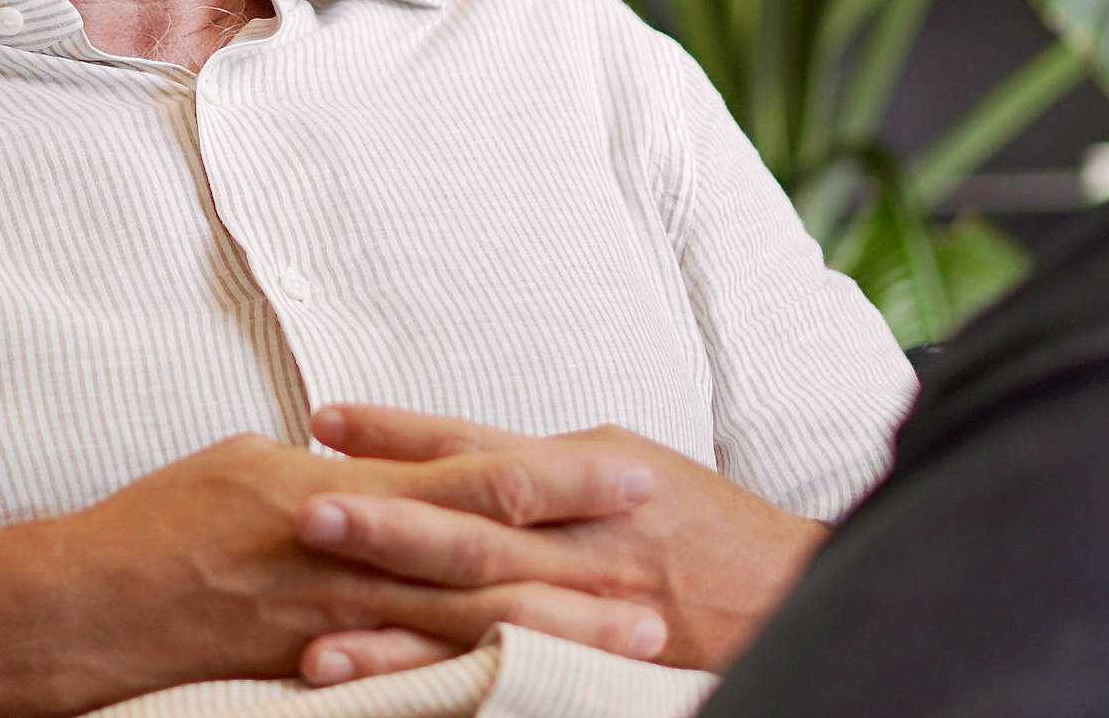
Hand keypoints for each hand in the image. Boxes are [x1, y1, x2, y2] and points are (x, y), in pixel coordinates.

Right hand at [0, 431, 669, 717]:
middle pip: (476, 557)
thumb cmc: (152, 530)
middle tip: (667, 580)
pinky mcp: (298, 678)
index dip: (551, 474)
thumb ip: (329, 483)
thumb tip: (382, 474)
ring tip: (625, 650)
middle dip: (577, 569)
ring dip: (545, 636)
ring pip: (451, 625)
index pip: (461, 473)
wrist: (65, 607)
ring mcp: (317, 620)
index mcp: (327, 482)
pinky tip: (512, 701)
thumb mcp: (248, 476)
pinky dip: (459, 690)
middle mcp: (331, 543)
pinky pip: (391, 685)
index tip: (633, 471)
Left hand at [294, 405, 825, 683]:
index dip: (402, 435)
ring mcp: (593, 621)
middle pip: (475, 530)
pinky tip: (385, 700)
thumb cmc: (708, 529)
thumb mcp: (630, 468)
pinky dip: (445, 690)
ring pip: (484, 623)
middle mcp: (590, 548)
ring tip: (312, 641)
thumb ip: (544, 465)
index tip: (324, 419)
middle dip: (389, 522)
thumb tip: (450, 450)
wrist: (803, 601)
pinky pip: (511, 684)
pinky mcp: (595, 676)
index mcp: (593, 478)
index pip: (481, 451)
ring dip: (398, 632)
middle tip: (305, 509)